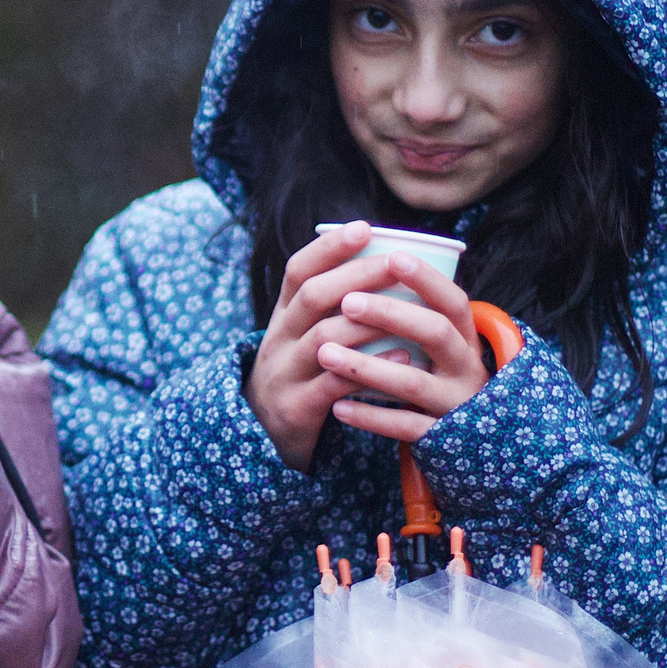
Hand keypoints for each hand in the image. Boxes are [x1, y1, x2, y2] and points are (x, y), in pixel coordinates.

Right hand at [245, 221, 411, 469]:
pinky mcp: (296, 409)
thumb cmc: (297, 377)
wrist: (261, 439)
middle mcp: (278, 340)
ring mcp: (284, 374)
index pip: (297, 271)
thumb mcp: (300, 338)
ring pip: (324, 338)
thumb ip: (328, 309)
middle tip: (395, 262)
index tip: (364, 228)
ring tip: (405, 307)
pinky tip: (402, 357)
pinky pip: (334, 384)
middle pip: (313, 297)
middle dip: (357, 276)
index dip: (329, 248)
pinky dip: (369, 368)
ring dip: (366, 321)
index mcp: (281, 318)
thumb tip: (380, 263)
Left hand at [313, 255, 488, 444]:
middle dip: (391, 314)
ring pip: (413, 383)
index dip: (427, 278)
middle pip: (435, 333)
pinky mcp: (439, 438)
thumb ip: (414, 311)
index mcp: (465, 336)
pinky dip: (370, 417)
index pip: (453, 300)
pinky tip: (338, 407)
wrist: (465, 439)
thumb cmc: (435, 374)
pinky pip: (404, 426)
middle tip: (347, 302)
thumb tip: (372, 257)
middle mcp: (466, 366)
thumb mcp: (437, 343)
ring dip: (367, 367)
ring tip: (325, 353)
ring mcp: (455, 403)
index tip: (393, 257)